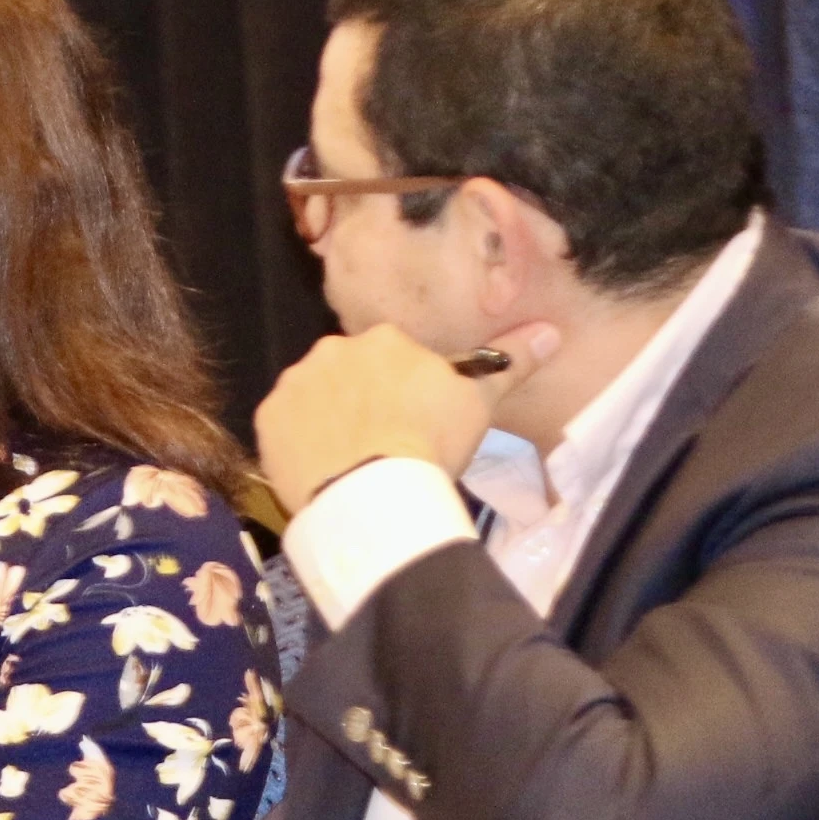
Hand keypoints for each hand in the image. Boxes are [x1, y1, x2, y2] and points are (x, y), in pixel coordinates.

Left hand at [255, 320, 562, 514]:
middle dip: (365, 399)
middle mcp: (332, 349)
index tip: (415, 422)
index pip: (396, 359)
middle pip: (351, 373)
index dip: (407, 392)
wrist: (372, 489)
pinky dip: (300, 441)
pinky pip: (285, 425)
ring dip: (331, 418)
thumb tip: (552, 331)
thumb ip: (512, 363)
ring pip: (316, 396)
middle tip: (385, 441)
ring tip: (354, 459)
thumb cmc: (431, 441)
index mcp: (385, 340)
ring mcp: (294, 382)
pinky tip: (322, 467)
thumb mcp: (480, 403)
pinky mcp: (266, 418)